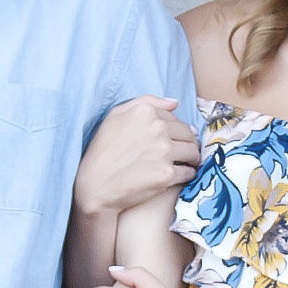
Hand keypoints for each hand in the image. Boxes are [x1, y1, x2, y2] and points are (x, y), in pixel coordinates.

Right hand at [71, 96, 195, 221]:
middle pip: (188, 134)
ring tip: (187, 163)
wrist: (95, 185)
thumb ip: (146, 102)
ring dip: (192, 158)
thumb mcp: (115, 115)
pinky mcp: (166, 174)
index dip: (176, 130)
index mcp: (146, 112)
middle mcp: (157, 129)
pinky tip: (181, 176)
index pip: (175, 118)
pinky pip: (189, 172)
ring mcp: (163, 152)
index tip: (174, 139)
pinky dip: (187, 174)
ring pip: (192, 152)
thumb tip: (175, 103)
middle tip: (186, 152)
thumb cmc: (102, 150)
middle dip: (189, 143)